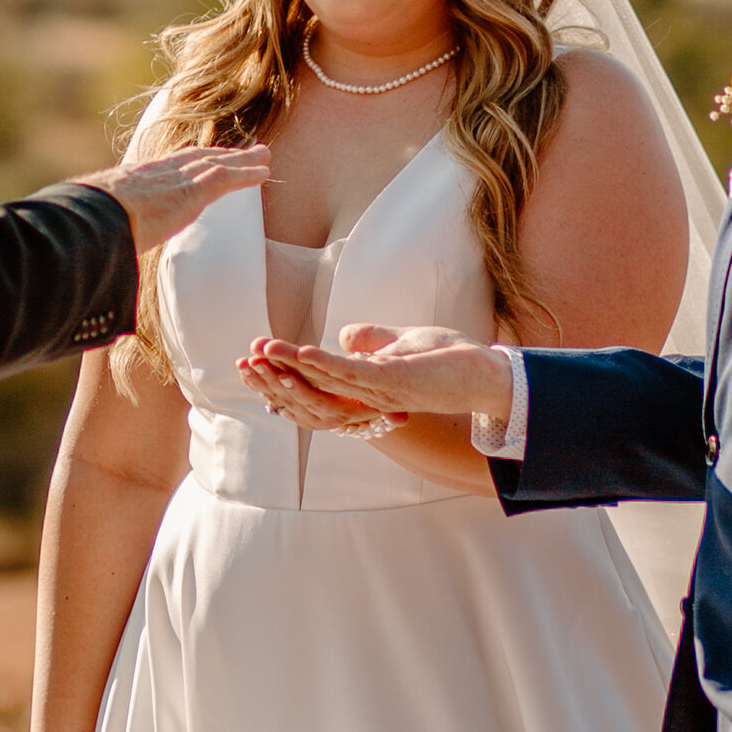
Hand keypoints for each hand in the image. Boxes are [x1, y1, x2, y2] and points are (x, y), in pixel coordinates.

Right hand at [92, 145, 268, 256]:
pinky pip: (224, 178)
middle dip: (220, 153)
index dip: (188, 160)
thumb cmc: (85, 229)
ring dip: (242, 160)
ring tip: (263, 156)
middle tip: (242, 151)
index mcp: (134, 180)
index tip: (202, 157)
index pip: (167, 166)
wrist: (89, 219)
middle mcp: (157, 173)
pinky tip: (264, 173)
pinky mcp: (189, 192)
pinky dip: (245, 174)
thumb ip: (106, 235)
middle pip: (196, 158)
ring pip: (215, 163)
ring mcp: (173, 180)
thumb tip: (97, 256)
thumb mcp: (95, 227)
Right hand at [241, 322, 512, 429]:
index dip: (282, 377)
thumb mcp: (401, 345)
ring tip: (264, 351)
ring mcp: (379, 394)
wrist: (487, 372)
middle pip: (311, 391)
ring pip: (326, 383)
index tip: (252, 362)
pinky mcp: (396, 383)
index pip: (313, 387)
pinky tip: (304, 352)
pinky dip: (326, 364)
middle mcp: (366, 399)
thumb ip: (372, 341)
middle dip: (276, 376)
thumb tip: (347, 333)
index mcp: (362, 391)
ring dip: (293, 368)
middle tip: (244, 362)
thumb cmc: (448, 360)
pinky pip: (353, 375)